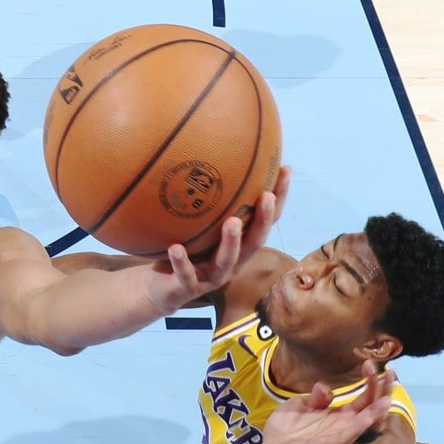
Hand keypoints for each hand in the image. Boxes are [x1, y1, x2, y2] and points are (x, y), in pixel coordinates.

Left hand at [143, 167, 290, 313]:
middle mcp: (231, 261)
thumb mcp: (195, 224)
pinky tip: (175, 247)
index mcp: (238, 243)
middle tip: (267, 196)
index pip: (265, 220)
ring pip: (226, 260)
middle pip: (255, 241)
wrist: (158, 288)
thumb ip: (205, 200)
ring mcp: (210, 276)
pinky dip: (181, 262)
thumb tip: (205, 154)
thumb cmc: (183, 249)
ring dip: (231, 241)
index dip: (278, 197)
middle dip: (263, 219)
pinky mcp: (186, 288)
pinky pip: (185, 275)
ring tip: (232, 222)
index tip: (285, 169)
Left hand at [258, 361, 396, 443]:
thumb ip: (316, 398)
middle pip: (372, 409)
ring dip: (378, 410)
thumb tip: (326, 387)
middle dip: (383, 391)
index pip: (364, 399)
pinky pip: (349, 436)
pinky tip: (370, 414)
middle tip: (390, 373)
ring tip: (387, 396)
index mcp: (338, 416)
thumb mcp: (300, 406)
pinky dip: (361, 425)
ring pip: (367, 425)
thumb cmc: (285, 430)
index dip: (371, 382)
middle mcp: (343, 427)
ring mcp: (338, 437)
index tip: (371, 363)